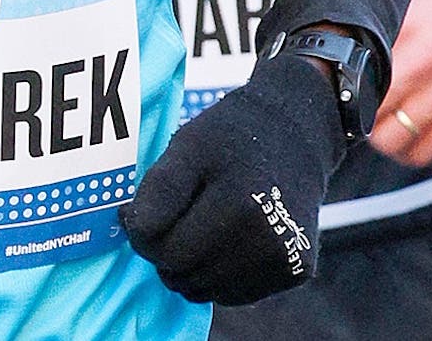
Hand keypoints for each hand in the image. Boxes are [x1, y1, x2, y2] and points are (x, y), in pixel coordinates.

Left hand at [122, 56, 342, 305]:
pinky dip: (217, 276)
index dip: (141, 230)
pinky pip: (232, 295)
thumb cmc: (230, 138)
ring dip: (189, 268)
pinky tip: (226, 242)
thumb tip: (135, 232)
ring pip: (203, 291)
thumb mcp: (186, 145)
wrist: (295, 136)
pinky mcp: (296, 272)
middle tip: (176, 218)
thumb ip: (157, 189)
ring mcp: (285, 259)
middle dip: (164, 251)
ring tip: (201, 229)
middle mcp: (266, 237)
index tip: (146, 211)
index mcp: (237, 202)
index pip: (160, 246)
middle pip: (180, 272)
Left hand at [368, 0, 431, 167]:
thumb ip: (392, 31)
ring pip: (402, 141)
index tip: (351, 98)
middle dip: (365, 124)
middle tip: (366, 119)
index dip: (352, 96)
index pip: (365, 82)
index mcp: (413, 34)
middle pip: (377, 118)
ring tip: (387, 134)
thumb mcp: (422, 4)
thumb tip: (359, 53)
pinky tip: (413, 142)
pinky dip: (417, 152)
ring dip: (388, 143)